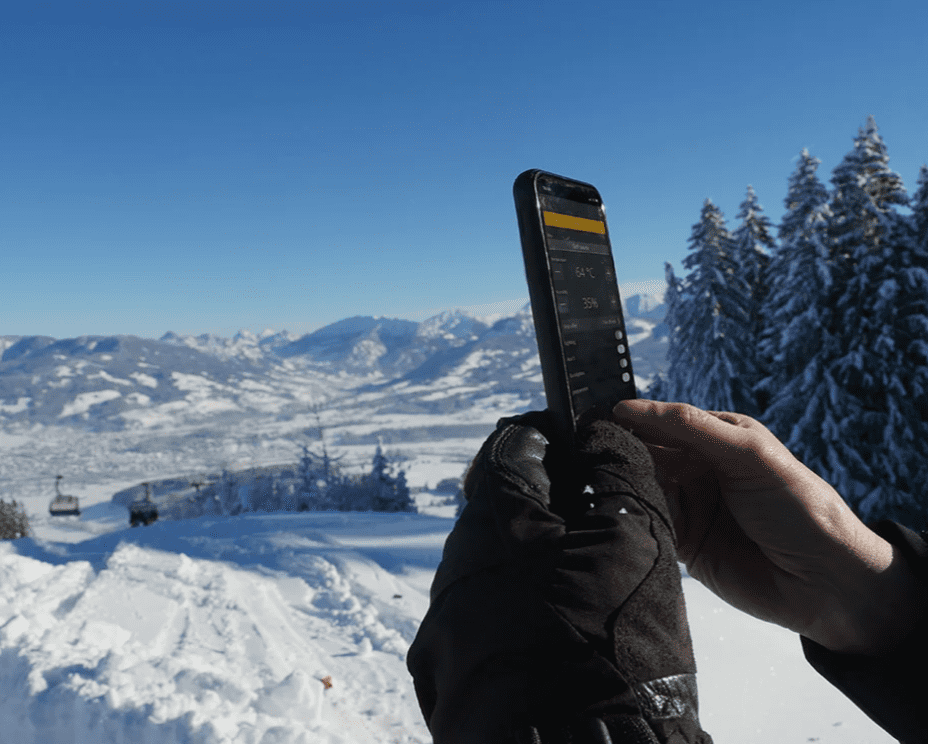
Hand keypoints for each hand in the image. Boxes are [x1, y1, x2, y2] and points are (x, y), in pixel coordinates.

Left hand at [406, 411, 711, 743]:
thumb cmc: (617, 640)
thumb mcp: (638, 537)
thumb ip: (616, 467)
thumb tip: (598, 431)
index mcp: (497, 519)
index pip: (512, 446)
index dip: (549, 436)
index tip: (576, 442)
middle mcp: (456, 561)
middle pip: (496, 503)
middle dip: (540, 497)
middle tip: (588, 515)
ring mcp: (444, 614)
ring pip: (486, 557)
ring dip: (526, 552)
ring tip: (579, 579)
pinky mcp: (442, 659)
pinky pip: (476, 607)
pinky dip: (511, 599)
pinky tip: (552, 622)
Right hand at [611, 398, 923, 656]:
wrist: (827, 584)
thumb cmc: (802, 509)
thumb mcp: (752, 455)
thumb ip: (694, 430)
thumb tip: (632, 408)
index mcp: (717, 440)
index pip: (664, 422)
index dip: (632, 419)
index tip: (596, 418)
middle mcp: (699, 469)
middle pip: (645, 453)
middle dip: (619, 450)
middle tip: (586, 449)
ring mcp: (689, 506)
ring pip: (640, 487)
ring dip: (621, 484)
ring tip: (593, 479)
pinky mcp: (682, 543)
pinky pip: (646, 523)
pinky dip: (630, 517)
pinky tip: (613, 511)